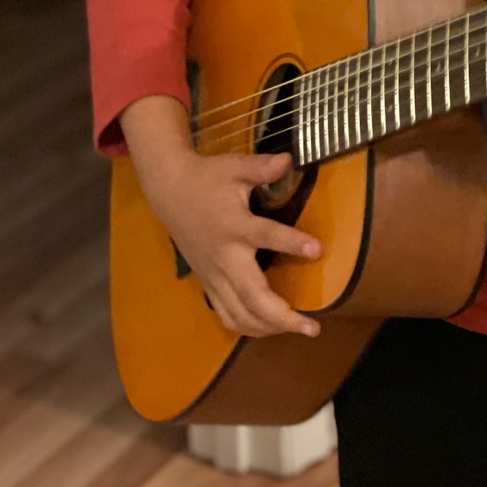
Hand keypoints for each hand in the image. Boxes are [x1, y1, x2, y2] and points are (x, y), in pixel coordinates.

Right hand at [119, 96, 320, 338]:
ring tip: (297, 329)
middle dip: (282, 316)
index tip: (317, 249)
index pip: (265, 235)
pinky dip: (247, 327)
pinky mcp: (207, 282)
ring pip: (239, 313)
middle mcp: (224, 256)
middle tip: (313, 328)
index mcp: (234, 224)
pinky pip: (226, 314)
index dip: (291, 242)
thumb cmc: (207, 178)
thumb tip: (290, 158)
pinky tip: (268, 329)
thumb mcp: (233, 166)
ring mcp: (214, 274)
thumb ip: (261, 166)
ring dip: (268, 327)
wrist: (169, 192)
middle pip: (251, 296)